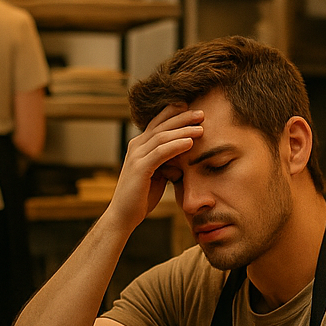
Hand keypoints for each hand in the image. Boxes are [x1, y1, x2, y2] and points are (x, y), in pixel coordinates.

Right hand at [105, 105, 203, 231]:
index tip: (193, 110)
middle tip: (201, 113)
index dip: (175, 113)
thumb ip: (167, 160)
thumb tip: (184, 152)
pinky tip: (190, 143)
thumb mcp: (157, 173)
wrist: (123, 216)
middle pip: (161, 125)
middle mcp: (136, 146)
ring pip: (162, 136)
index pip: (158, 122)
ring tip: (201, 128)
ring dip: (183, 130)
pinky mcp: (140, 168)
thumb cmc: (141, 196)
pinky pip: (161, 152)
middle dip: (182, 117)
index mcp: (139, 146)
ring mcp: (136, 156)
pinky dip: (176, 146)